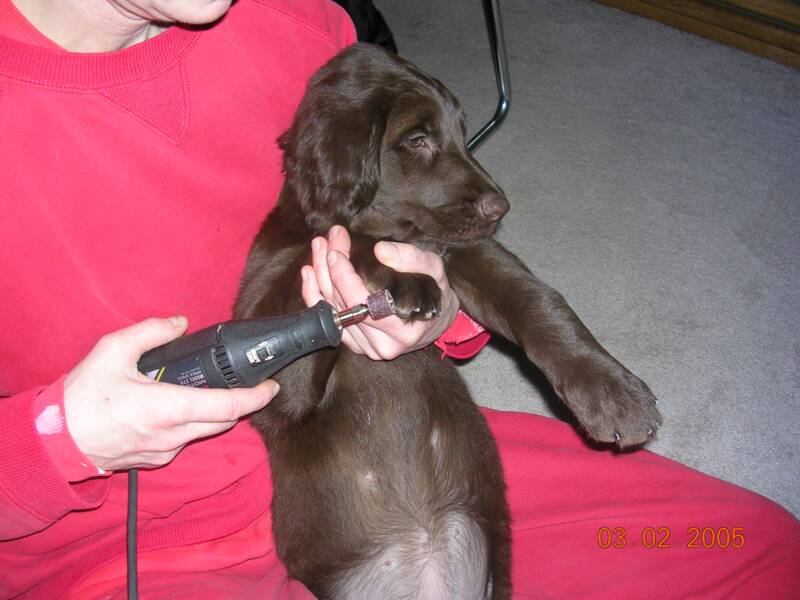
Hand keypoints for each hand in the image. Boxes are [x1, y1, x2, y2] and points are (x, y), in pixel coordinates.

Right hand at [64, 317, 278, 470]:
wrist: (55, 442)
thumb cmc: (82, 397)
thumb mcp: (113, 350)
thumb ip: (152, 331)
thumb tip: (181, 323)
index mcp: (170, 408)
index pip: (230, 407)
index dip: (257, 396)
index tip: (272, 386)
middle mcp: (174, 435)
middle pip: (226, 421)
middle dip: (241, 403)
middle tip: (247, 383)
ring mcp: (166, 452)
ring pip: (206, 432)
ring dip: (215, 413)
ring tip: (210, 390)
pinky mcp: (156, 460)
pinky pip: (185, 441)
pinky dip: (192, 424)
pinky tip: (177, 407)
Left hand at [300, 226, 458, 359]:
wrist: (439, 321)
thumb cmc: (437, 293)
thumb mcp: (434, 270)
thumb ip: (412, 258)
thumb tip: (381, 250)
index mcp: (402, 330)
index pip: (362, 304)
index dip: (344, 277)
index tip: (336, 251)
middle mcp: (382, 345)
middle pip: (342, 305)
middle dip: (329, 269)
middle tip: (325, 241)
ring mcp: (366, 348)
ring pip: (331, 312)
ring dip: (319, 278)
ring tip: (318, 249)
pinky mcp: (356, 346)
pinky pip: (329, 321)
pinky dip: (315, 297)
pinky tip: (309, 274)